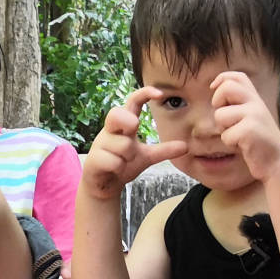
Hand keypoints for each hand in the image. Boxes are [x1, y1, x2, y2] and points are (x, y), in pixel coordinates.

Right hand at [83, 87, 188, 201]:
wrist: (103, 184)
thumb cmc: (123, 164)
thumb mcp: (146, 157)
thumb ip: (163, 150)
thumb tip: (185, 146)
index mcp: (123, 125)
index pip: (132, 102)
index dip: (145, 94)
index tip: (160, 94)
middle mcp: (110, 130)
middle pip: (118, 114)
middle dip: (128, 123)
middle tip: (132, 134)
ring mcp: (100, 143)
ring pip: (122, 145)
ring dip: (127, 158)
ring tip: (122, 162)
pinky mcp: (93, 158)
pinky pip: (113, 161)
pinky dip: (118, 168)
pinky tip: (113, 170)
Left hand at [210, 71, 279, 181]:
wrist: (276, 163)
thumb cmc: (259, 142)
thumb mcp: (253, 117)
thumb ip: (240, 104)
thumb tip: (217, 90)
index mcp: (255, 99)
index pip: (238, 77)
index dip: (222, 79)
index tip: (214, 90)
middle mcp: (256, 104)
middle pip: (227, 88)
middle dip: (217, 101)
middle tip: (225, 117)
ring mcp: (254, 116)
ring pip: (220, 115)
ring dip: (224, 129)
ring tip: (238, 136)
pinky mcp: (250, 131)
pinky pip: (226, 135)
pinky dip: (230, 143)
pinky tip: (243, 146)